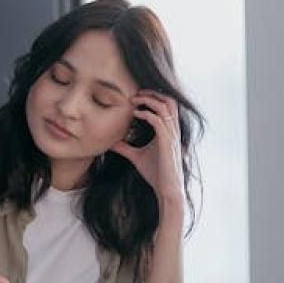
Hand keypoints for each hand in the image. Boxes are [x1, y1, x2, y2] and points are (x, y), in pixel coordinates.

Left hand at [111, 90, 184, 209]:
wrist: (166, 189)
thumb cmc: (155, 173)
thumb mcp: (136, 156)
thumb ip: (125, 148)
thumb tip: (111, 143)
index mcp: (168, 131)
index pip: (167, 106)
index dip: (153, 97)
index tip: (136, 97)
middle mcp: (173, 130)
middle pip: (170, 101)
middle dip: (153, 94)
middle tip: (136, 93)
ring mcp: (171, 135)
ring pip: (165, 107)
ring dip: (149, 100)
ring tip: (134, 100)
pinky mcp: (167, 142)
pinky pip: (159, 121)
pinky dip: (147, 114)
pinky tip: (136, 114)